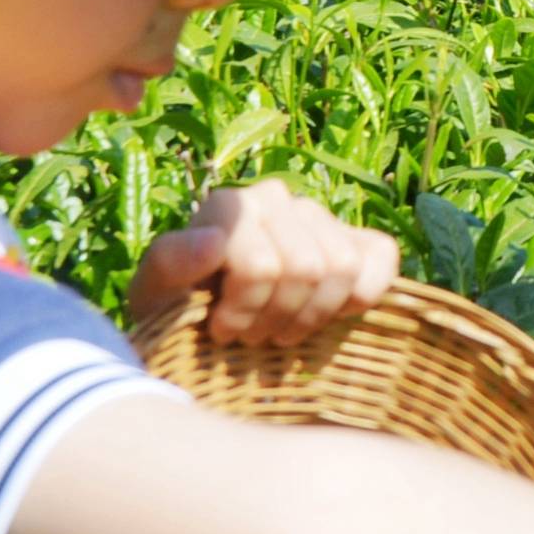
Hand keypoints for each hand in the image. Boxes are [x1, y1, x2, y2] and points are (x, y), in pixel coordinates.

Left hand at [121, 180, 397, 348]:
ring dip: (311, 315)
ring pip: (339, 265)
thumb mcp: (154, 295)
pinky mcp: (358, 239)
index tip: (220, 331)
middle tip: (253, 335)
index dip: (243, 311)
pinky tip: (326, 314)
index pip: (260, 263)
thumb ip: (171, 263)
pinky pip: (380, 256)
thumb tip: (213, 241)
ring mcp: (319, 216)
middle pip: (304, 266)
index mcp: (229, 206)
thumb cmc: (177, 310)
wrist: (209, 324)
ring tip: (281, 329)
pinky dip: (359, 297)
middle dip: (276, 317)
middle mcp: (276, 198)